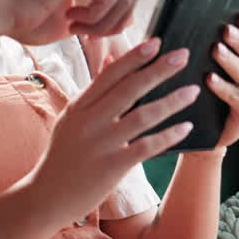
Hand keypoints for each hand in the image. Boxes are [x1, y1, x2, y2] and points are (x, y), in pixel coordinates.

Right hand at [0, 0, 140, 45]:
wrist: (0, 15)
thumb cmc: (28, 21)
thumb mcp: (75, 20)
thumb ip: (101, 16)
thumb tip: (130, 25)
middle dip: (117, 21)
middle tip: (87, 32)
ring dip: (104, 23)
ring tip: (76, 26)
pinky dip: (95, 17)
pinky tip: (71, 18)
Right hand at [25, 38, 198, 225]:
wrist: (46, 197)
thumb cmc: (62, 158)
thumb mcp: (70, 120)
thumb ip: (92, 93)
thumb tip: (110, 59)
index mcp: (79, 106)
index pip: (109, 74)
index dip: (134, 57)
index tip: (156, 42)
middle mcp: (88, 121)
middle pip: (128, 88)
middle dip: (158, 69)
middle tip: (183, 55)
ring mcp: (100, 144)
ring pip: (142, 116)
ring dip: (171, 101)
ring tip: (193, 90)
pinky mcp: (112, 166)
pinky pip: (146, 146)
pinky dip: (168, 135)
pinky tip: (185, 127)